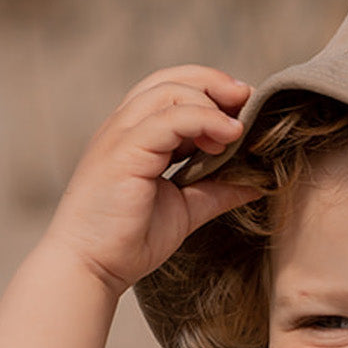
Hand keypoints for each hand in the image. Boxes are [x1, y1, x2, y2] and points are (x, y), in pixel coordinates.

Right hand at [43, 66, 260, 296]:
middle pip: (170, 80)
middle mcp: (125, 128)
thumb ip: (216, 192)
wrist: (92, 267)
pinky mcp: (124, 152)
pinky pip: (168, 120)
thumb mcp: (185, 210)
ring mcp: (121, 136)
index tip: (243, 108)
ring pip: (168, 91)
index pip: (171, 91)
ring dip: (211, 103)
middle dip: (214, 83)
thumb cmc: (128, 241)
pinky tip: (228, 136)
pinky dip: (203, 120)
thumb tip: (255, 184)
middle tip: (249, 100)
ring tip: (238, 129)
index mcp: (136, 136)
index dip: (210, 90)